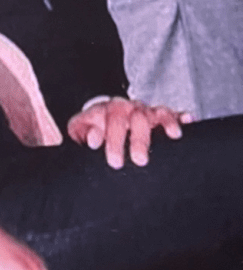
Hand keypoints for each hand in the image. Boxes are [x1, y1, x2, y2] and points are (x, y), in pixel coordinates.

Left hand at [66, 97, 189, 168]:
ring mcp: (144, 111)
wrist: (101, 116)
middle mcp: (126, 108)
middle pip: (134, 118)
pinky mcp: (160, 116)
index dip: (109, 137)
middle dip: (138, 139)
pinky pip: (173, 114)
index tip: (111, 156)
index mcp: (104, 111)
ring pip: (156, 112)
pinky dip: (181, 117)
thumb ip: (82, 133)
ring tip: (173, 135)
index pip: (108, 120)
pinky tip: (189, 121)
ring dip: (165, 123)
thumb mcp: (79, 131)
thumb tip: (92, 140)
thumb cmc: (91, 129)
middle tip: (140, 161)